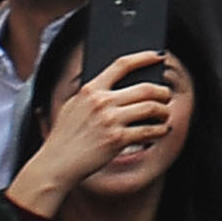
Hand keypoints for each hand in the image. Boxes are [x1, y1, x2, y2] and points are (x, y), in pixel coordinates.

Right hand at [8, 48, 174, 217]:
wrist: (55, 165)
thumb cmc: (64, 138)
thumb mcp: (72, 107)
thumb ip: (93, 95)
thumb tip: (122, 84)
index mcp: (90, 90)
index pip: (122, 64)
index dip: (144, 57)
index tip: (159, 55)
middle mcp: (102, 102)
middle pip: (146, 87)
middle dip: (162, 91)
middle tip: (166, 96)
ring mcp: (110, 120)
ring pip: (152, 107)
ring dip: (164, 110)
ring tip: (164, 114)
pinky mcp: (117, 139)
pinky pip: (149, 130)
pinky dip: (160, 130)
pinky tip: (161, 131)